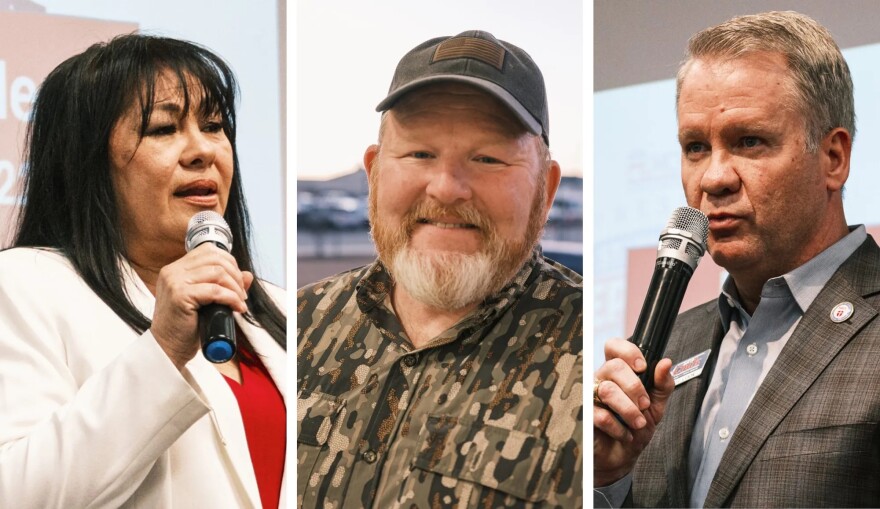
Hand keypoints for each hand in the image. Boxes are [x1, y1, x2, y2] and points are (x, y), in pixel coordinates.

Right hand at [150, 244, 253, 368]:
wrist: (168, 349)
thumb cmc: (185, 328)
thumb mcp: (207, 301)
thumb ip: (225, 285)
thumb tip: (248, 275)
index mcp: (176, 269)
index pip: (208, 251)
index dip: (229, 262)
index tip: (237, 282)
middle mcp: (172, 272)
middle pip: (215, 259)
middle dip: (235, 275)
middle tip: (242, 294)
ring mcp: (174, 282)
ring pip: (218, 272)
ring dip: (235, 287)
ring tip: (240, 302)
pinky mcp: (180, 296)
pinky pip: (215, 291)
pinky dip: (231, 298)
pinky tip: (237, 308)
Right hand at [593, 338, 674, 486]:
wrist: (623, 458)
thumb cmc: (635, 429)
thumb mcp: (656, 406)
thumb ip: (662, 384)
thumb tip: (666, 363)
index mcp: (617, 373)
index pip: (614, 347)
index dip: (627, 351)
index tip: (642, 367)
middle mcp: (601, 380)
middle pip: (614, 366)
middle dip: (635, 387)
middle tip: (644, 405)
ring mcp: (590, 397)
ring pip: (607, 390)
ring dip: (629, 410)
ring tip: (638, 423)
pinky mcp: (584, 416)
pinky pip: (600, 414)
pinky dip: (618, 427)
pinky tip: (624, 434)